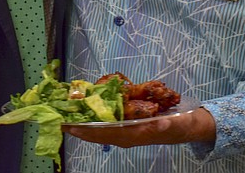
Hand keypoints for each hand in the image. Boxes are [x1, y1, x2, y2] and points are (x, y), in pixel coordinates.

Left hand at [64, 107, 214, 147]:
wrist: (187, 126)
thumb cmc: (179, 124)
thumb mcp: (175, 123)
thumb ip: (167, 125)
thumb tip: (162, 124)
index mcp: (133, 135)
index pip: (103, 134)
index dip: (85, 130)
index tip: (67, 125)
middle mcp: (125, 134)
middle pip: (96, 132)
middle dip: (77, 126)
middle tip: (58, 116)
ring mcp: (125, 130)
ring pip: (98, 128)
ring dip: (82, 122)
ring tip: (66, 113)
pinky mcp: (126, 124)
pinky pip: (105, 122)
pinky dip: (93, 116)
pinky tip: (85, 109)